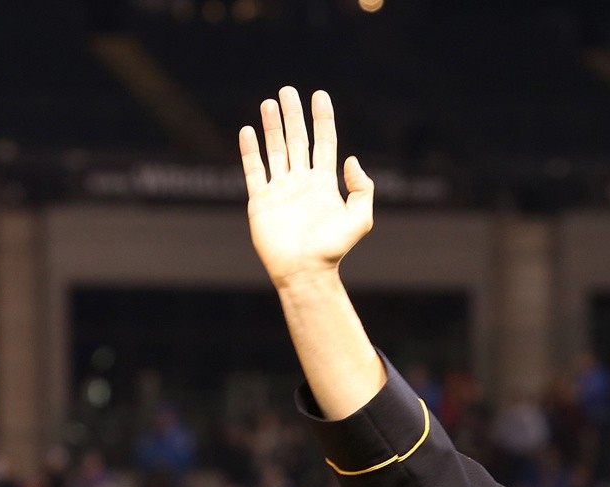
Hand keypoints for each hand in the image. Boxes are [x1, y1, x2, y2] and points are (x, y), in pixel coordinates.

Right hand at [240, 88, 374, 288]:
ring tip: (269, 103)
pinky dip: (250, 151)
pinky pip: (254, 170)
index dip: (323, 119)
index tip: (320, 95)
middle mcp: (302, 182)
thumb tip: (351, 159)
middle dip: (293, 115)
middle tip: (288, 91)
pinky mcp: (260, 200)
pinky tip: (248, 131)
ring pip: (275, 150)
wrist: (304, 271)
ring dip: (272, 126)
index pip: (324, 143)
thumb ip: (362, 188)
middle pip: (297, 140)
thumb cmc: (333, 250)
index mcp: (325, 184)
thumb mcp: (360, 219)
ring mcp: (280, 190)